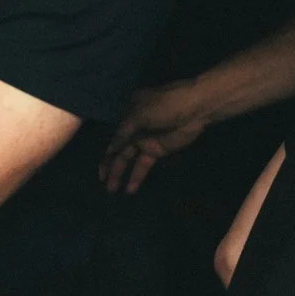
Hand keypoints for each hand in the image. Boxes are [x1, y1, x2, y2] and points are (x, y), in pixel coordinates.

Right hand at [101, 81, 215, 193]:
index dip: (105, 154)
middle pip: (118, 151)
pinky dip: (137, 176)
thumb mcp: (138, 115)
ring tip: (112, 189)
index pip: (112, 138)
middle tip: (104, 185)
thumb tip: (109, 149)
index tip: (100, 172)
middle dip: (110, 167)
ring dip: (120, 174)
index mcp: (127, 115)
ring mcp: (145, 140)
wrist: (194, 109)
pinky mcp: (157, 151)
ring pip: (128, 160)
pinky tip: (130, 188)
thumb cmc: (165, 105)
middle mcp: (133, 129)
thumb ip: (122, 134)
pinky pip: (143, 165)